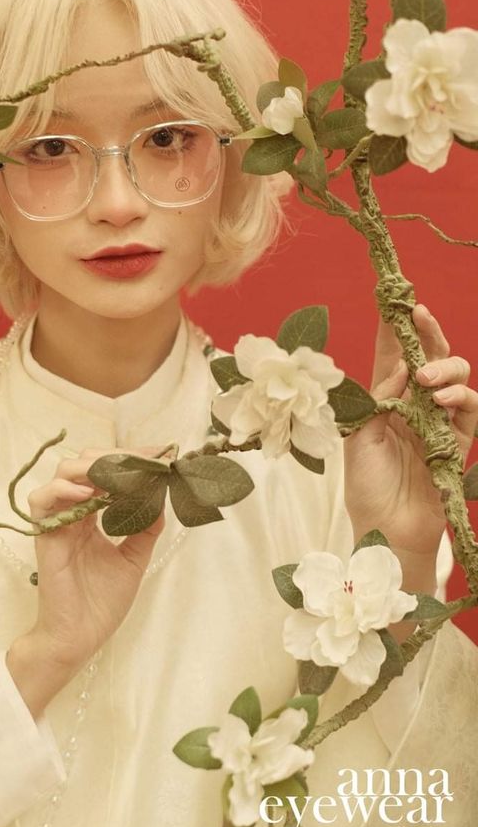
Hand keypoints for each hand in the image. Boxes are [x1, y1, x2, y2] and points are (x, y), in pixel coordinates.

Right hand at [23, 447, 165, 671]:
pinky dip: (63, 490)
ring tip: (120, 473)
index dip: (131, 458)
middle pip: (84, 462)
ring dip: (92, 466)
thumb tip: (162, 496)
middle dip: (115, 455)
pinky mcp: (44, 535)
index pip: (106, 472)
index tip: (160, 453)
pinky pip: (41, 500)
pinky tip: (89, 495)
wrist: (79, 638)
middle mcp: (73, 511)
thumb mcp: (133, 560)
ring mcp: (57, 521)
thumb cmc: (101, 603)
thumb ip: (145, 528)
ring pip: (63, 473)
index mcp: (92, 514)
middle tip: (146, 460)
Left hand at [344, 304, 477, 584]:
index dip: (394, 327)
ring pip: (457, 376)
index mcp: (387, 399)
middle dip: (428, 330)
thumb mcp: (359, 436)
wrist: (386, 529)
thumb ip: (379, 399)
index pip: (394, 354)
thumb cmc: (367, 485)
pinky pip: (471, 411)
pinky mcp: (460, 441)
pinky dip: (461, 398)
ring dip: (444, 367)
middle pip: (431, 356)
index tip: (391, 297)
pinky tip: (443, 399)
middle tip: (417, 314)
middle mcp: (415, 404)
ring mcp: (440, 421)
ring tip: (426, 378)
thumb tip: (402, 366)